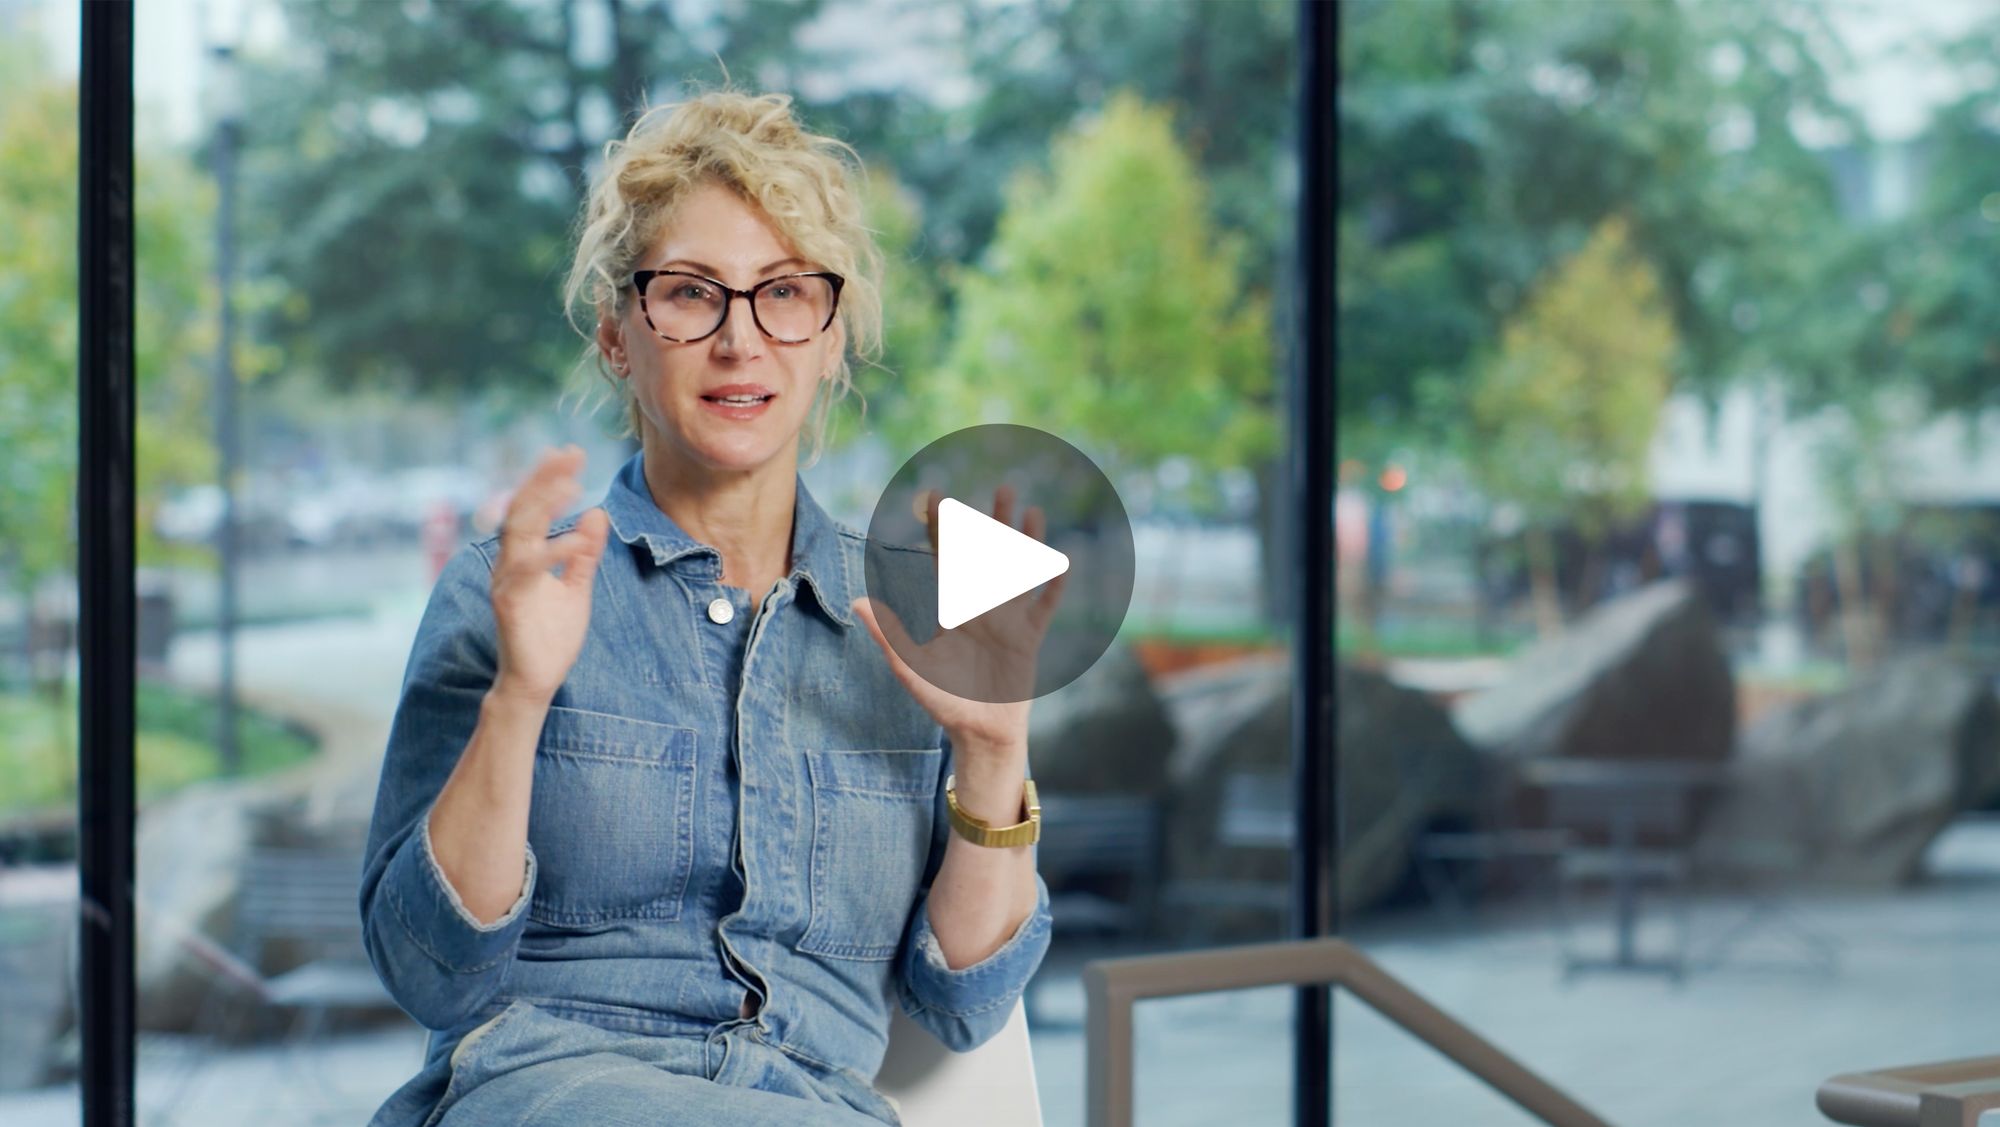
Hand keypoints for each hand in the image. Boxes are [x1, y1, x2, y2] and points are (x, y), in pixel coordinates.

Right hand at [490, 445, 610, 704]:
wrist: (536, 682)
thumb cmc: (550, 637)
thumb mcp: (577, 588)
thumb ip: (584, 553)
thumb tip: (596, 513)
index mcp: (524, 556)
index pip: (533, 507)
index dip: (549, 478)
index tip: (571, 454)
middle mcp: (509, 563)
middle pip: (522, 509)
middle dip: (544, 478)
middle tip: (569, 453)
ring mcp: (506, 581)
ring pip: (518, 532)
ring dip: (544, 505)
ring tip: (571, 484)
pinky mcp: (509, 603)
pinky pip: (527, 570)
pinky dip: (552, 551)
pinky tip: (574, 540)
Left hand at [851, 484, 1066, 764]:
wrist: (980, 734)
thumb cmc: (944, 702)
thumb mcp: (912, 668)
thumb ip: (889, 635)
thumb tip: (857, 602)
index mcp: (954, 609)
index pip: (947, 558)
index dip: (942, 528)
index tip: (936, 494)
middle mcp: (983, 608)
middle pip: (992, 554)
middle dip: (997, 521)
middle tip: (1004, 486)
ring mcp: (1009, 621)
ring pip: (1022, 572)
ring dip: (1028, 543)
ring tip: (1034, 512)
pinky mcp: (1029, 640)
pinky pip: (1043, 608)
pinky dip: (1052, 587)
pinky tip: (1062, 563)